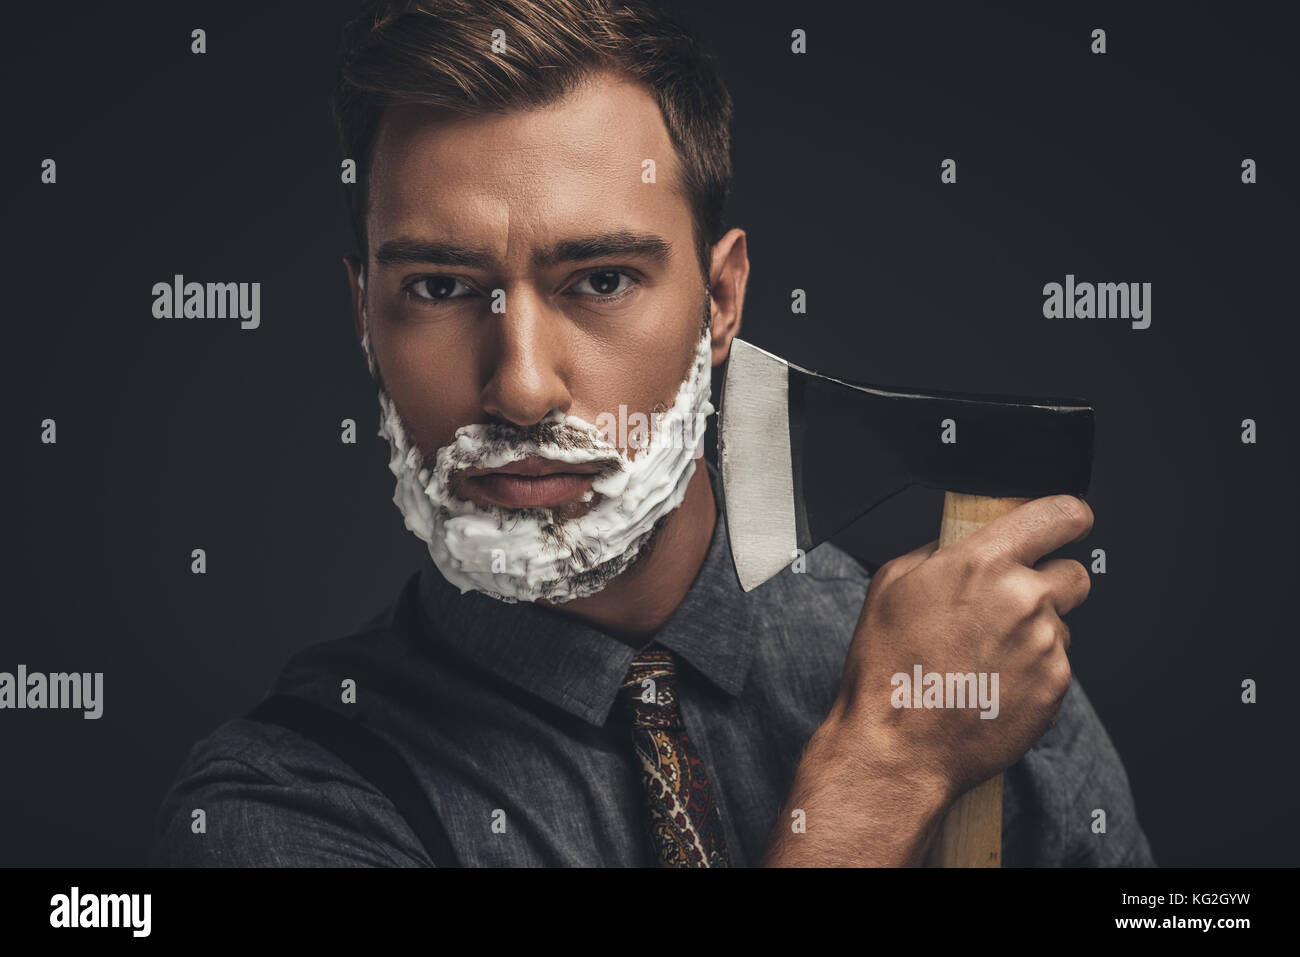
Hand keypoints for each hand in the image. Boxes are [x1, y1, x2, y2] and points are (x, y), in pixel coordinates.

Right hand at [828, 494, 1093, 802]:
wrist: (898, 746)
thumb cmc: (888, 669)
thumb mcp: (891, 584)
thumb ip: (938, 552)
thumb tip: (961, 545)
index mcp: (982, 562)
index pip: (1060, 515)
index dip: (1067, 517)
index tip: (1066, 523)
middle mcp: (1023, 598)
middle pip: (1073, 574)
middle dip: (1048, 583)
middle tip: (1009, 605)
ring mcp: (1045, 645)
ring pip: (1060, 624)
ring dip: (1034, 633)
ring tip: (985, 657)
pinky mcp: (1055, 687)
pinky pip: (1056, 665)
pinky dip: (1032, 671)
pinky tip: (991, 683)